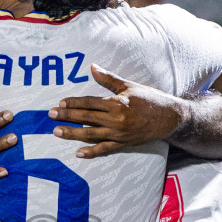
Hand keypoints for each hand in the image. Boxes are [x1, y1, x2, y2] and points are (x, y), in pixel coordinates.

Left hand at [48, 65, 182, 157]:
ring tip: (57, 132)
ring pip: (92, 134)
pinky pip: (105, 149)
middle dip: (67, 117)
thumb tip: (92, 67)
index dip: (74, 103)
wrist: (170, 117)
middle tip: (50, 116)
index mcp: (117, 103)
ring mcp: (120, 134)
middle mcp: (117, 120)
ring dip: (73, 134)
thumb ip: (109, 79)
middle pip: (87, 118)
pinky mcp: (124, 143)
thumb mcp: (129, 86)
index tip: (60, 104)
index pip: (90, 103)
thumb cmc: (150, 99)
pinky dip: (92, 152)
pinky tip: (78, 153)